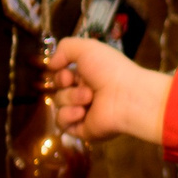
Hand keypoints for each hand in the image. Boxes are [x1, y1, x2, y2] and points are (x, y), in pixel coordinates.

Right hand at [42, 38, 172, 144]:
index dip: (61, 74)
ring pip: (59, 103)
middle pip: (58, 89)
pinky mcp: (81, 129)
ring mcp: (83, 112)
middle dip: (66, 84)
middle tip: (84, 84)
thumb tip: (51, 64)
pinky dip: (68, 115)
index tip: (68, 72)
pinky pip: (61, 122)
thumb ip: (65, 48)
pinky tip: (82, 112)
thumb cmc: (110, 70)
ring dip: (71, 98)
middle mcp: (85, 93)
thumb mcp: (87, 48)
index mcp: (88, 76)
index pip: (61, 76)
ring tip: (90, 98)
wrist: (126, 96)